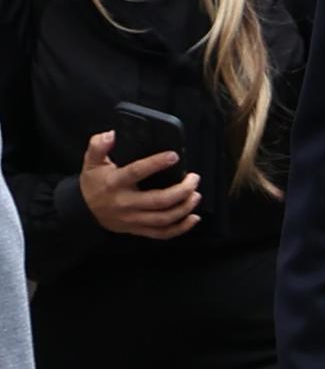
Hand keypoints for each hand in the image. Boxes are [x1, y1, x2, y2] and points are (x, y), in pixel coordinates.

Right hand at [79, 132, 197, 238]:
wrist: (83, 210)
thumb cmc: (93, 184)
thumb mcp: (91, 162)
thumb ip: (98, 147)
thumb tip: (110, 134)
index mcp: (114, 183)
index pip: (137, 172)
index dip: (156, 163)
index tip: (174, 156)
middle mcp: (125, 203)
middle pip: (159, 200)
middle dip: (182, 190)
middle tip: (194, 179)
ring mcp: (133, 219)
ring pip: (164, 218)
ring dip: (185, 208)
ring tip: (196, 195)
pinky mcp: (138, 229)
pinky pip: (162, 233)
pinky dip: (181, 228)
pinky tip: (193, 218)